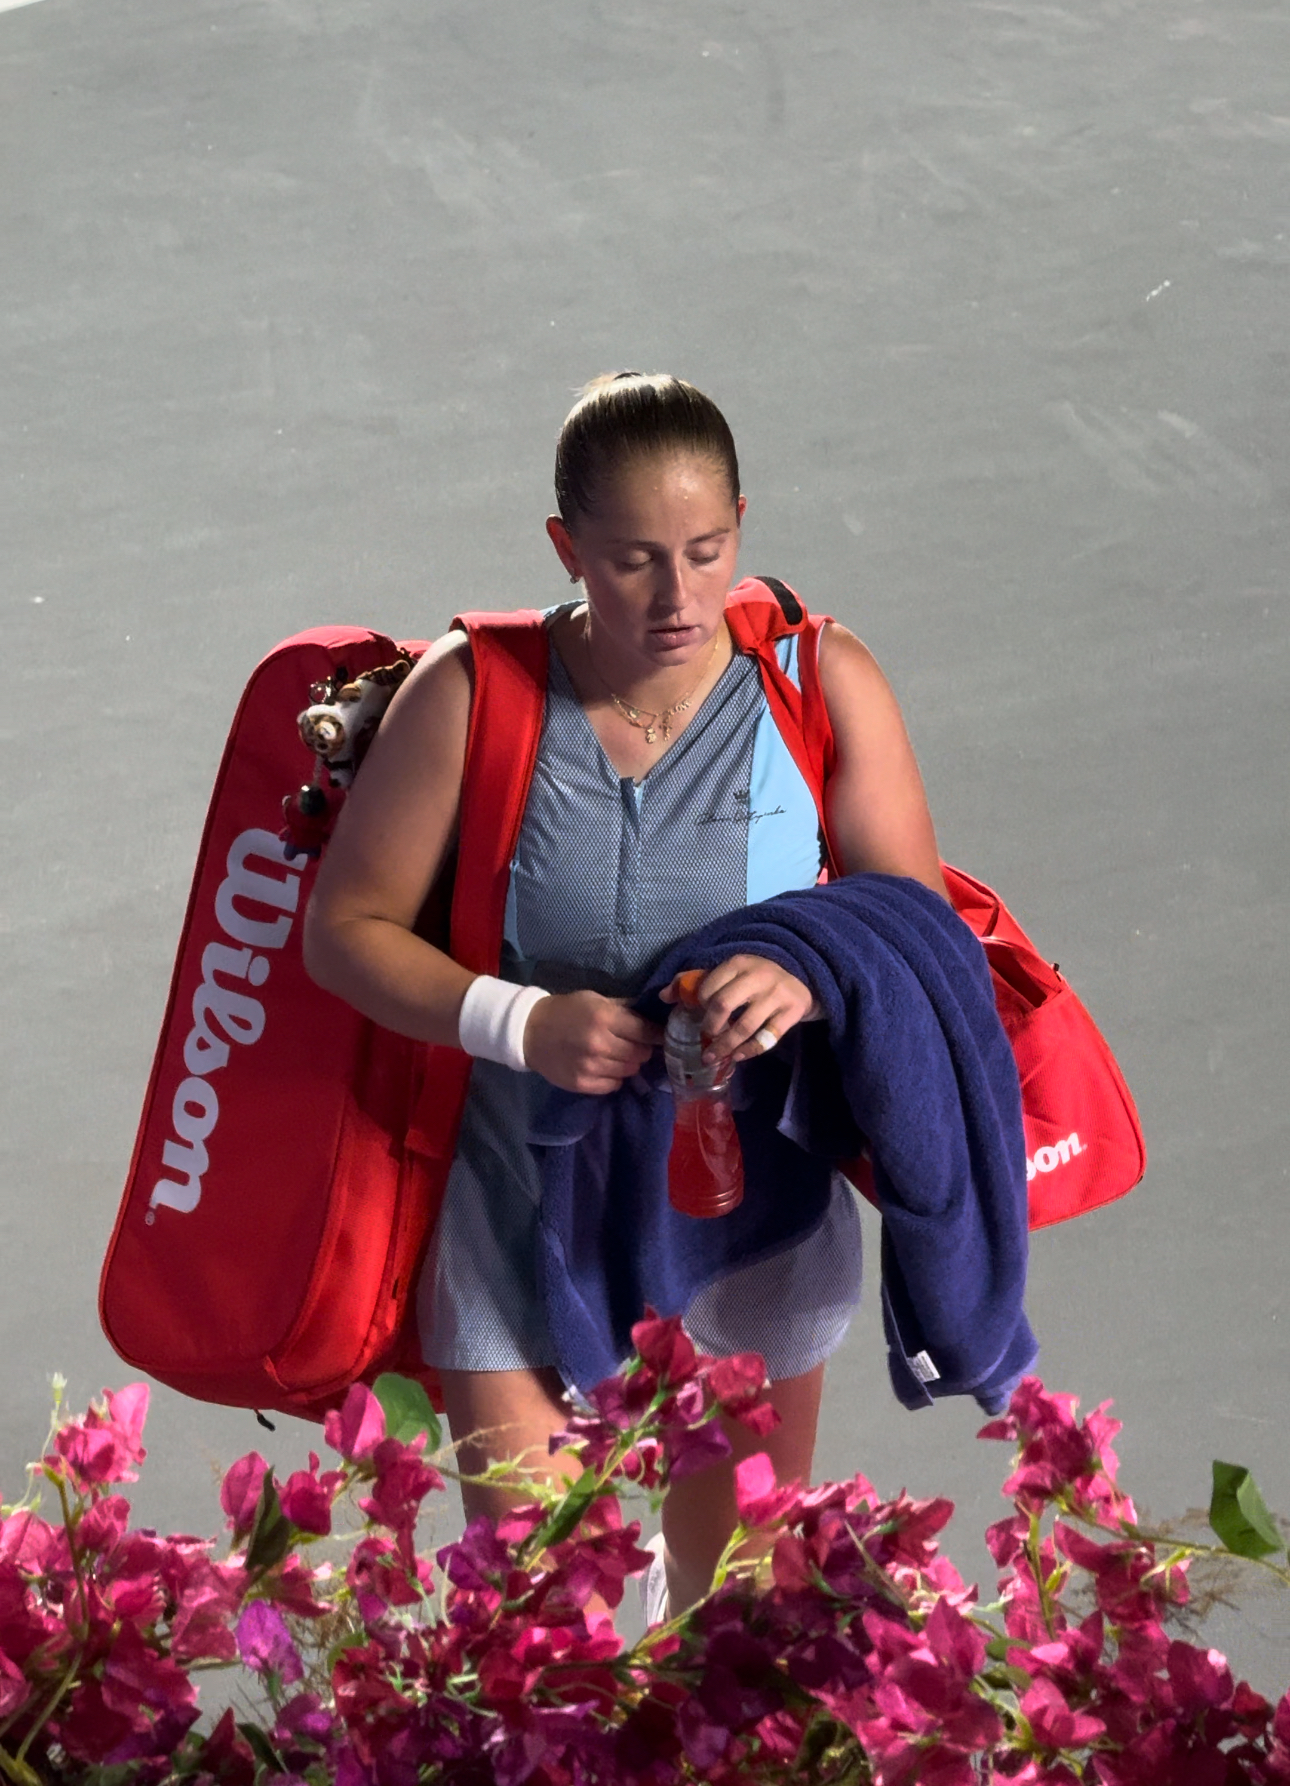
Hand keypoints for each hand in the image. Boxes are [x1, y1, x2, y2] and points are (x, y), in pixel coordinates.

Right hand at [523, 991, 663, 1094]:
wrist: (530, 1032)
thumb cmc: (566, 1011)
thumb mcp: (595, 1000)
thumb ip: (624, 1009)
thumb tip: (654, 1015)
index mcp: (605, 1018)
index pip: (646, 1032)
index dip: (657, 1034)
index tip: (662, 1035)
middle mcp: (600, 1044)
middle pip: (641, 1054)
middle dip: (643, 1049)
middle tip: (634, 1044)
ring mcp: (591, 1067)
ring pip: (630, 1071)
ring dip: (628, 1063)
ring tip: (617, 1054)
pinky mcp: (583, 1084)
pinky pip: (614, 1085)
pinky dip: (614, 1077)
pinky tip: (604, 1066)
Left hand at [659, 955, 815, 1065]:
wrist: (801, 978)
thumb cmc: (756, 977)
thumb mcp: (730, 972)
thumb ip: (695, 980)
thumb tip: (663, 995)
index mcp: (739, 963)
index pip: (709, 986)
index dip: (698, 1004)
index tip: (697, 1014)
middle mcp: (758, 977)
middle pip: (723, 1004)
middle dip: (709, 1026)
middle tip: (705, 1035)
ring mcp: (776, 996)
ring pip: (744, 1027)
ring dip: (724, 1045)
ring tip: (711, 1056)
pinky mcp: (792, 1013)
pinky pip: (766, 1039)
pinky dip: (748, 1051)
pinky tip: (736, 1056)